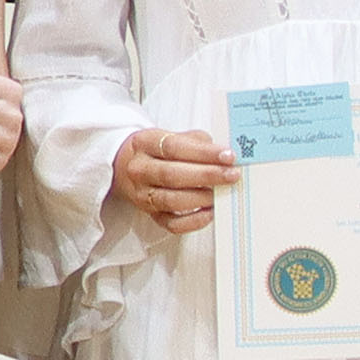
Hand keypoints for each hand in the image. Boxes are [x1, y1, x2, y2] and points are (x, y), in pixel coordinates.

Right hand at [111, 126, 234, 237]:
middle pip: (171, 175)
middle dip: (206, 175)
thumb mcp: (173, 136)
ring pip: (171, 200)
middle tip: (231, 175)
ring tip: (221, 193)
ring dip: (200, 198)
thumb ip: (197, 143)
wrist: (128, 167)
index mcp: (144, 144)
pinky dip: (193, 221)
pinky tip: (209, 213)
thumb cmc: (158, 152)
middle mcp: (140, 170)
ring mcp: (142, 194)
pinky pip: (171, 223)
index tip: (228, 156)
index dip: (203, 153)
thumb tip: (225, 155)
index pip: (174, 147)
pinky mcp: (150, 214)